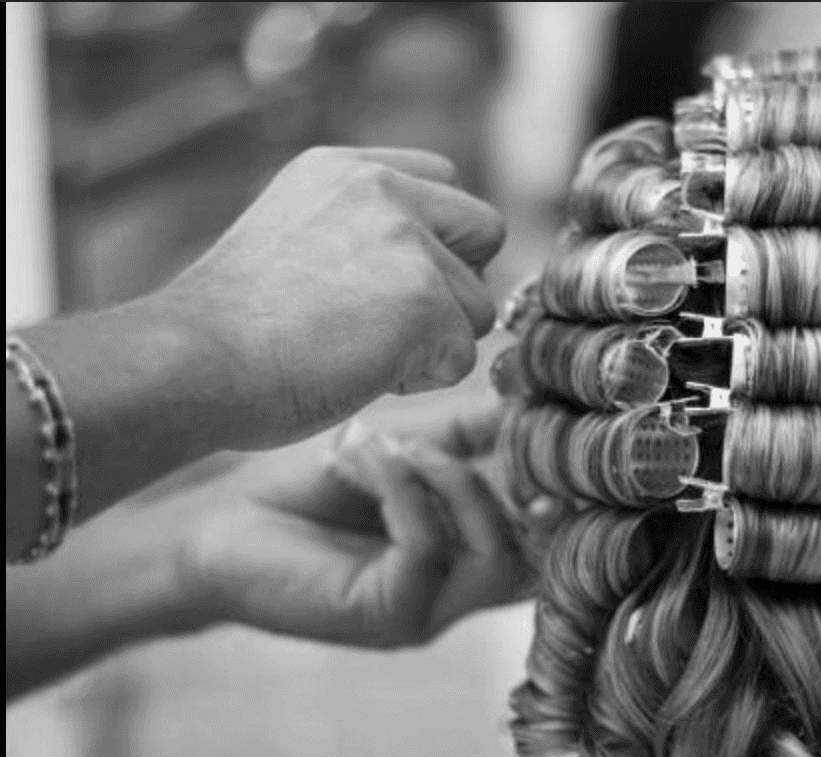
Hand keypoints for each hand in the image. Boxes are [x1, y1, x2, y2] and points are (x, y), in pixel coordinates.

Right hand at [148, 146, 505, 449]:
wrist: (192, 361)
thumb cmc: (230, 327)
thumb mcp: (294, 238)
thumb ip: (361, 234)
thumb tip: (427, 273)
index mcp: (347, 171)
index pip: (445, 180)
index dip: (437, 240)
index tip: (391, 281)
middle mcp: (384, 191)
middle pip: (486, 230)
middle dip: (457, 283)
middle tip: (391, 321)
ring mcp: (410, 244)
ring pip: (478, 306)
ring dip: (434, 341)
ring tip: (357, 352)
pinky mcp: (427, 304)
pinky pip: (462, 358)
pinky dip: (422, 381)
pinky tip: (360, 374)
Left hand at [176, 400, 532, 647]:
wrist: (222, 525)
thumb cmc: (313, 487)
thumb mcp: (407, 447)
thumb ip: (470, 432)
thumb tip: (535, 395)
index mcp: (478, 547)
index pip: (557, 527)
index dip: (563, 474)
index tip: (543, 412)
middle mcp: (465, 588)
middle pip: (547, 553)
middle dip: (531, 482)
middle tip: (502, 426)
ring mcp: (432, 608)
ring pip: (499, 557)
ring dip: (459, 481)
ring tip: (407, 443)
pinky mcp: (388, 617)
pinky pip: (428, 550)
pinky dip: (406, 491)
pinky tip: (372, 458)